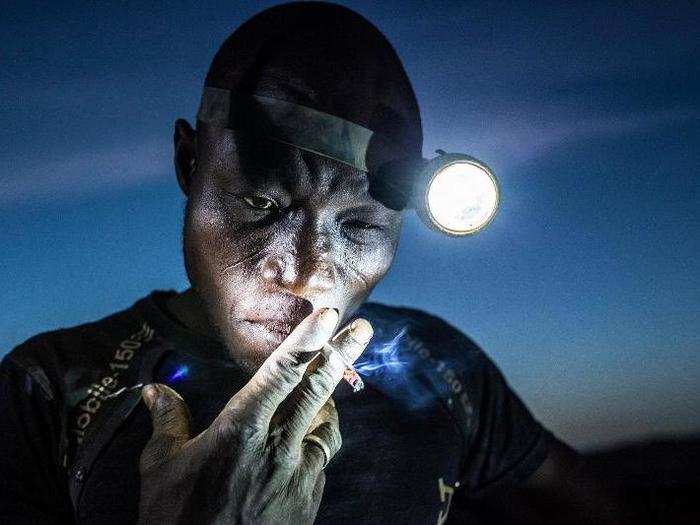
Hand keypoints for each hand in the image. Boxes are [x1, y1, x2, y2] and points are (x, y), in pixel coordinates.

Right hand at [137, 308, 371, 523]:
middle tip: (363, 329)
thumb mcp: (161, 469)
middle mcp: (276, 445)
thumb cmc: (176, 520)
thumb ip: (167, 422)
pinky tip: (316, 429)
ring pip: (326, 421)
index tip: (327, 315)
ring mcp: (298, 473)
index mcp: (239, 430)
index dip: (305, 340)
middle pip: (316, 389)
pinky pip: (323, 454)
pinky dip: (321, 435)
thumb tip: (154, 389)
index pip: (279, 373)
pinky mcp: (309, 497)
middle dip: (341, 353)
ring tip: (330, 382)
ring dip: (329, 398)